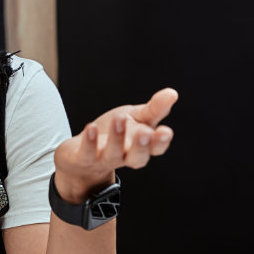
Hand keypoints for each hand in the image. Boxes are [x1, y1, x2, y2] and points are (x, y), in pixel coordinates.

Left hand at [54, 88, 178, 201]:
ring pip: (112, 154)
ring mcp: (103, 159)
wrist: (80, 155)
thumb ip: (154, 109)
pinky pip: (87, 154)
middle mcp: (124, 156)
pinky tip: (91, 127)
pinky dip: (89, 142)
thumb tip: (172, 93)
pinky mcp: (83, 159)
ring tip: (119, 119)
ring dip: (116, 138)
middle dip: (141, 147)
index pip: (155, 148)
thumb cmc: (114, 134)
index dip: (161, 142)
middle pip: (137, 158)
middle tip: (145, 133)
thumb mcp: (135, 118)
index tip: (165, 131)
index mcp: (140, 146)